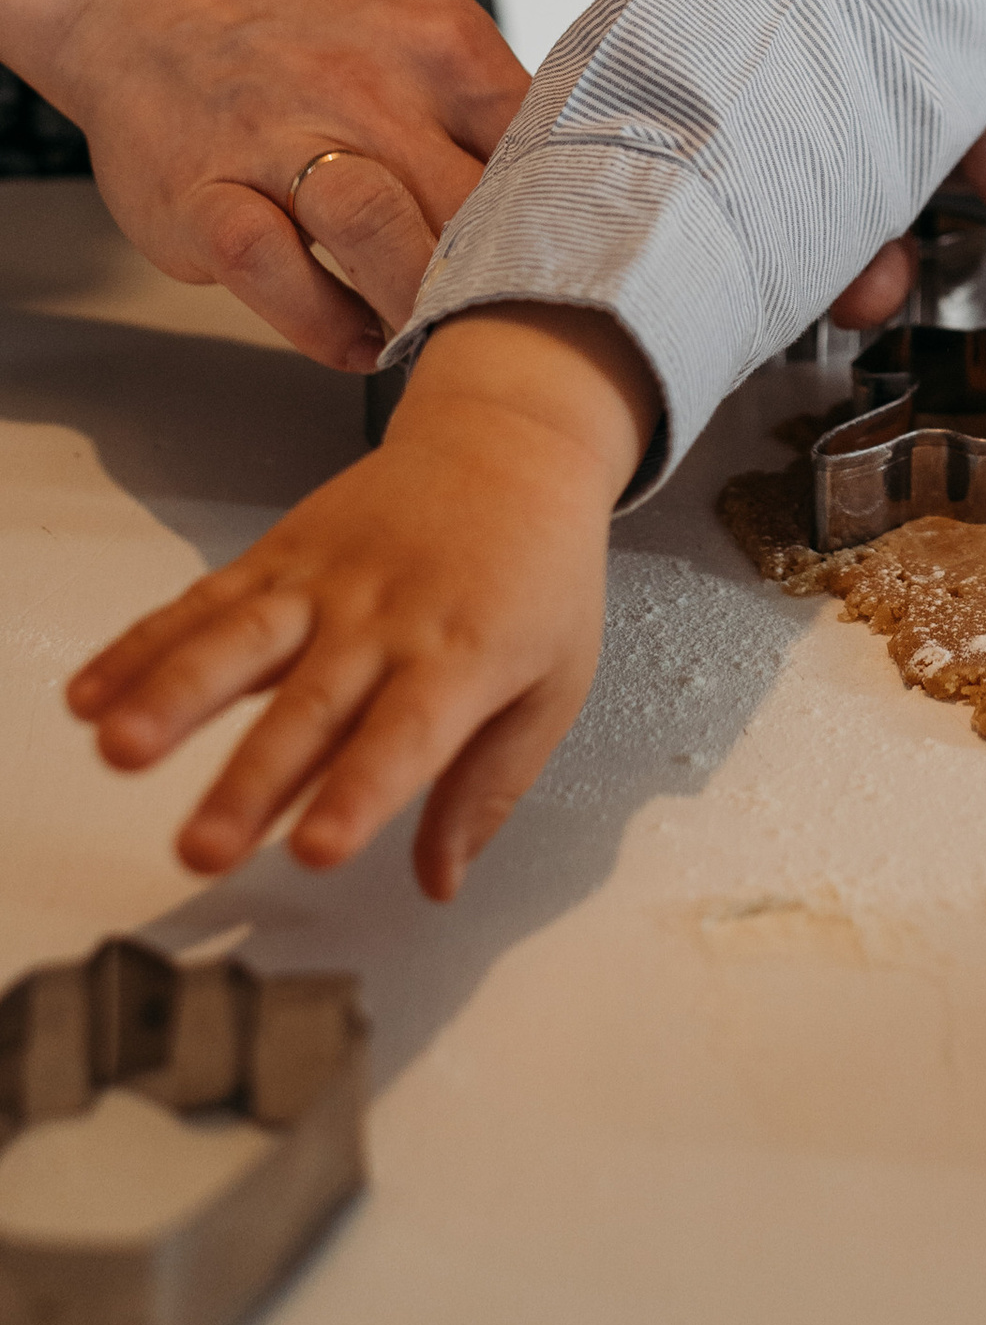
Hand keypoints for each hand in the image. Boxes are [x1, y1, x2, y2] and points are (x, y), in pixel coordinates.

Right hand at [49, 0, 529, 370]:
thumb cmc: (294, 14)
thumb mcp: (413, 18)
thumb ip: (485, 99)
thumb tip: (575, 182)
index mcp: (438, 41)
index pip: (541, 143)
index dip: (568, 218)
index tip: (586, 268)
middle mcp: (366, 86)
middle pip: (471, 206)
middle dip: (503, 277)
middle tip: (522, 330)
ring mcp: (280, 141)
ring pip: (383, 240)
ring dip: (422, 306)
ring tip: (442, 341)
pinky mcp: (204, 197)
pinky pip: (279, 279)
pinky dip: (328, 326)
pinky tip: (358, 341)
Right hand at [66, 306, 651, 898]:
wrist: (512, 441)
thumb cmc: (539, 572)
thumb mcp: (555, 680)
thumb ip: (491, 784)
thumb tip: (440, 883)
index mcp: (463, 656)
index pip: (406, 736)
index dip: (359, 793)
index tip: (317, 851)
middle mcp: (385, 619)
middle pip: (309, 707)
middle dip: (251, 782)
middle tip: (201, 849)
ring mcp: (324, 582)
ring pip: (240, 641)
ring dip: (174, 697)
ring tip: (117, 750)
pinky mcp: (281, 553)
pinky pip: (203, 602)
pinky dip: (143, 646)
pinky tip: (90, 694)